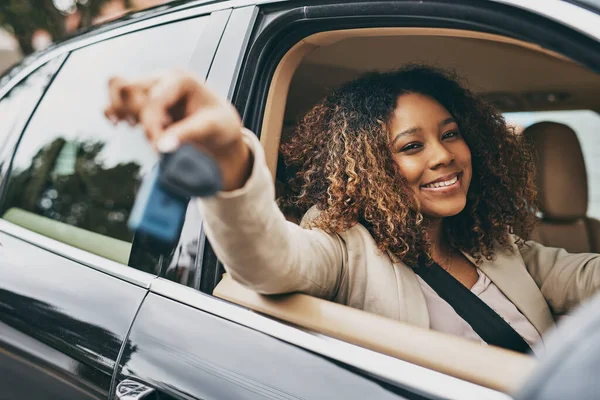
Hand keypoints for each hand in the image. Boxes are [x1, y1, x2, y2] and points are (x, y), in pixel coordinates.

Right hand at [104, 69, 251, 190]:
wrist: (221, 129)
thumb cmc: (220, 125)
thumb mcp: (210, 128)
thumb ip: (186, 135)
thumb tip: (160, 146)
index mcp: (182, 79)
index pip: (151, 100)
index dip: (151, 127)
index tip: (159, 148)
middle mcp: (163, 77)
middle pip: (127, 88)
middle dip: (138, 117)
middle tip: (156, 135)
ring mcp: (151, 85)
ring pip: (117, 87)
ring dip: (123, 112)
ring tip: (138, 127)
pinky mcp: (143, 97)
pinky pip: (116, 96)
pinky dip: (114, 111)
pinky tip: (124, 124)